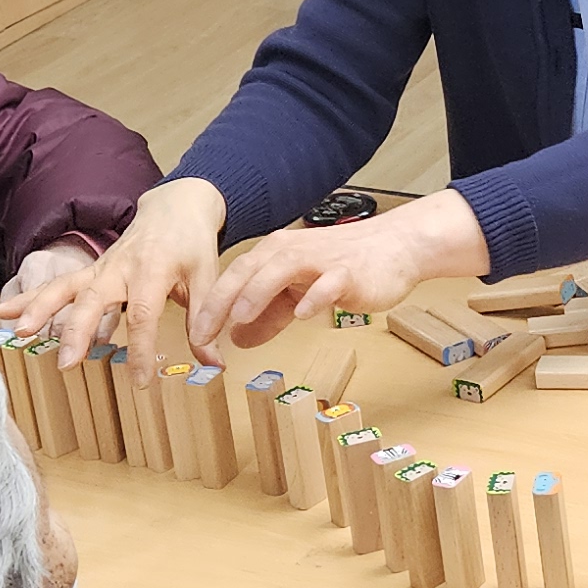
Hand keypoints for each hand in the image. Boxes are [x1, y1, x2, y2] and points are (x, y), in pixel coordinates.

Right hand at [0, 182, 225, 376]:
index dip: (141, 348)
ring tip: (20, 332)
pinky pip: (56, 284)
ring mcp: (100, 268)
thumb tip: (213, 362)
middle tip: (66, 362)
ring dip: (40, 309)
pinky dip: (29, 296)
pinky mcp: (89, 271)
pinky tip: (2, 311)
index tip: (139, 381)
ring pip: (65, 287)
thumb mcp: (207, 278)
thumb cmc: (191, 244)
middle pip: (93, 299)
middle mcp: (120, 267)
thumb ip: (205, 319)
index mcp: (153, 270)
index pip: (144, 314)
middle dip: (77, 330)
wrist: (175, 207)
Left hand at [197, 187, 493, 354]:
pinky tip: (303, 313)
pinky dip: (314, 296)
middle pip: (248, 272)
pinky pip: (328, 283)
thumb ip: (268, 314)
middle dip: (222, 302)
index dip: (210, 306)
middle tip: (202, 334)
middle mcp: (292, 252)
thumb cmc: (345, 268)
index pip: (233, 278)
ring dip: (258, 292)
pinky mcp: (348, 273)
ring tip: (240, 317)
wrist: (394, 248)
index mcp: (275, 255)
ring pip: (281, 270)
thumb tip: (237, 339)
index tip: (192, 337)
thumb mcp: (298, 292)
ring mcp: (320, 261)